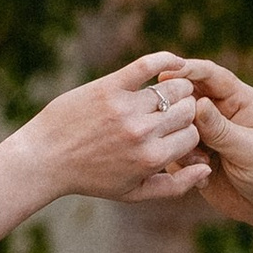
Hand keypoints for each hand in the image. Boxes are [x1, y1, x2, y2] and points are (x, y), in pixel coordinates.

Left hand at [16, 55, 211, 207]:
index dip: (188, 132)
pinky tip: (176, 62)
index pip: (193, 134)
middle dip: (186, 110)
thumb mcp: (134, 193)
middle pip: (187, 110)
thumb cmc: (91, 178)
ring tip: (169, 92)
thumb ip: (175, 186)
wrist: (45, 159)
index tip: (178, 130)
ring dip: (177, 88)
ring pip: (173, 88)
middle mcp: (142, 133)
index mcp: (151, 159)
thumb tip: (207, 169)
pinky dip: (166, 59)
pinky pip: (147, 65)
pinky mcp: (108, 87)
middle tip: (174, 110)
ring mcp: (125, 108)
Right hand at [173, 60, 252, 252]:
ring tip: (202, 163)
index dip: (188, 70)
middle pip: (187, 96)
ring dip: (181, 142)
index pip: (211, 75)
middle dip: (176, 108)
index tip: (166, 75)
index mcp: (239, 100)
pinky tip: (203, 177)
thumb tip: (197, 104)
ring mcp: (206, 134)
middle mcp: (219, 112)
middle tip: (177, 127)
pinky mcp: (196, 156)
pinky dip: (182, 163)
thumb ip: (222, 129)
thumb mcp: (250, 149)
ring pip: (177, 126)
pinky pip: (175, 151)